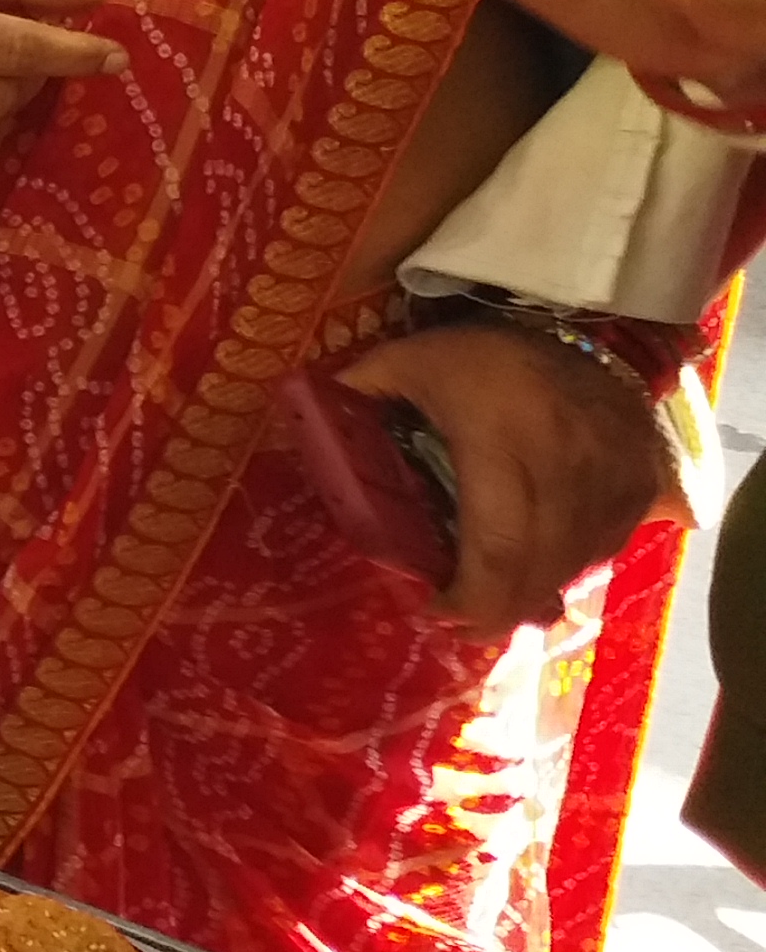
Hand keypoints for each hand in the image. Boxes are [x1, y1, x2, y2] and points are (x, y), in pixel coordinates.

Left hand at [343, 320, 686, 630]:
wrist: (595, 326)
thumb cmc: (489, 352)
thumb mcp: (413, 361)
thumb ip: (361, 391)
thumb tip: (304, 414)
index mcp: (503, 443)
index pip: (496, 546)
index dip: (469, 596)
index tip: (435, 612)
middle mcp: (568, 475)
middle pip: (538, 572)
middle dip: (497, 612)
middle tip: (461, 625)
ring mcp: (616, 486)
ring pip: (576, 569)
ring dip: (532, 593)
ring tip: (493, 600)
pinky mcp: (647, 490)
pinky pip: (609, 550)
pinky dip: (570, 569)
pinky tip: (539, 568)